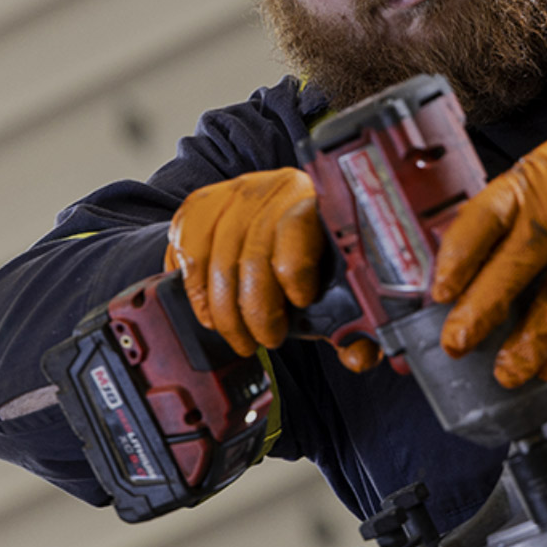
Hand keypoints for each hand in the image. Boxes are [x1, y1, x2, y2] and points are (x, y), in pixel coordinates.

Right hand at [166, 168, 380, 369]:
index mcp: (315, 201)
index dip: (295, 271)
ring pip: (216, 260)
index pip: (297, 227)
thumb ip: (353, 324)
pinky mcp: (199, 206)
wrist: (271, 216)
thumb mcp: (334, 284)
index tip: (300, 303)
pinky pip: (188, 254)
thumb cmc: (308, 257)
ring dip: (224, 311)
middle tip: (265, 340)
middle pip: (252, 253)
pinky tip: (210, 314)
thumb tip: (358, 356)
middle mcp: (270, 190)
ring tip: (240, 337)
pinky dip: (196, 292)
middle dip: (256, 310)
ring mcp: (230, 195)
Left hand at [431, 85, 546, 386]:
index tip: (439, 293)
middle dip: (481, 310)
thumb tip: (477, 263)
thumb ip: (519, 210)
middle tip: (457, 343)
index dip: (457, 258)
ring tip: (507, 373)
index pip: (483, 219)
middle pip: (513, 266)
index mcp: (534, 179)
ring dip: (529, 344)